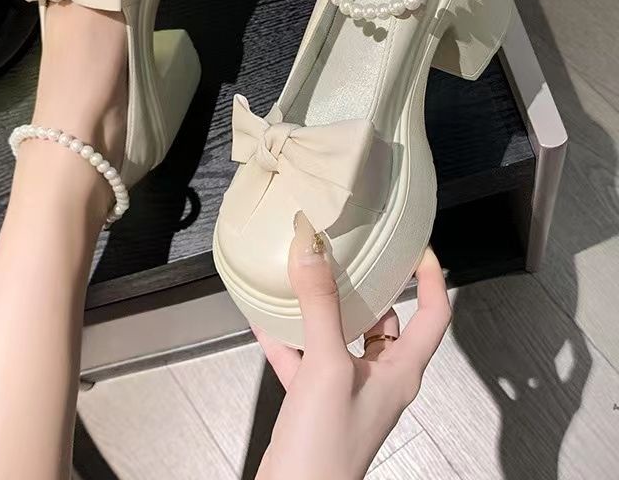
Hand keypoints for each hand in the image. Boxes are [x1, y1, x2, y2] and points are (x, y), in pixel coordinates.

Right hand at [254, 212, 450, 479]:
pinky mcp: (316, 403)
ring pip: (342, 337)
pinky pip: (305, 359)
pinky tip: (267, 320)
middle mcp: (378, 379)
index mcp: (399, 371)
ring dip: (325, 309)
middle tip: (354, 255)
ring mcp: (347, 391)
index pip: (433, 314)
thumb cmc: (327, 451)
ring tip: (309, 280)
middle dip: (369, 287)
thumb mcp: (327, 367)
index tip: (417, 248)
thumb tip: (313, 253)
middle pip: (384, 322)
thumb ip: (320, 307)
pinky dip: (288, 338)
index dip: (429, 278)